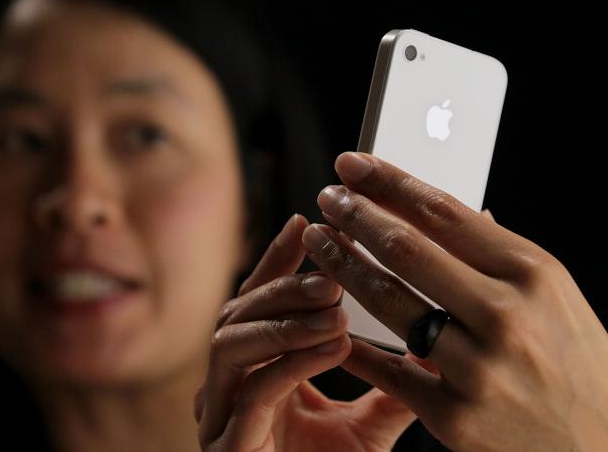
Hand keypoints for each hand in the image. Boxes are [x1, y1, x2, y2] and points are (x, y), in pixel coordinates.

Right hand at [196, 214, 417, 451]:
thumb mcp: (367, 427)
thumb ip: (391, 385)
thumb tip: (434, 342)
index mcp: (253, 374)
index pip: (260, 304)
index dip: (279, 262)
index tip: (308, 223)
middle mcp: (226, 387)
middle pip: (237, 311)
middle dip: (281, 281)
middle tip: (329, 259)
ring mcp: (218, 416)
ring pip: (230, 342)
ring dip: (282, 314)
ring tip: (333, 298)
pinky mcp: (225, 447)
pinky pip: (251, 392)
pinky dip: (290, 361)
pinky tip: (332, 342)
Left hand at [302, 152, 607, 450]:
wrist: (602, 445)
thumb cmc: (573, 359)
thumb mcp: (549, 292)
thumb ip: (493, 253)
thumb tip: (435, 208)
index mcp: (532, 274)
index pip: (444, 211)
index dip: (388, 182)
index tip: (352, 163)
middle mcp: (506, 317)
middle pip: (406, 249)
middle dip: (355, 215)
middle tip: (327, 196)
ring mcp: (478, 370)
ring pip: (388, 302)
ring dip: (342, 265)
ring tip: (319, 241)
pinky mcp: (454, 417)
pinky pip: (387, 370)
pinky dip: (352, 341)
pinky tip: (326, 315)